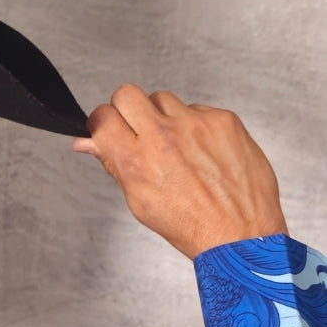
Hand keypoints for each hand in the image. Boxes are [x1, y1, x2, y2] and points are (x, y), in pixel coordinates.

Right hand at [73, 84, 287, 257]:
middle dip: (127, 109)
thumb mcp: (139, 201)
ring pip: (162, 98)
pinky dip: (195, 125)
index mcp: (137, 162)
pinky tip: (202, 150)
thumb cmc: (190, 224)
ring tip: (176, 146)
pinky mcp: (222, 119)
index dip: (102, 122)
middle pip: (127, 94)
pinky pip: (197, 109)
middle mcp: (163, 137)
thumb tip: (88, 143)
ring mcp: (195, 124)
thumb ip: (114, 164)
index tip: (108, 128)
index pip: (102, 117)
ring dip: (163, 116)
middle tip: (138, 129)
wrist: (238, 232)